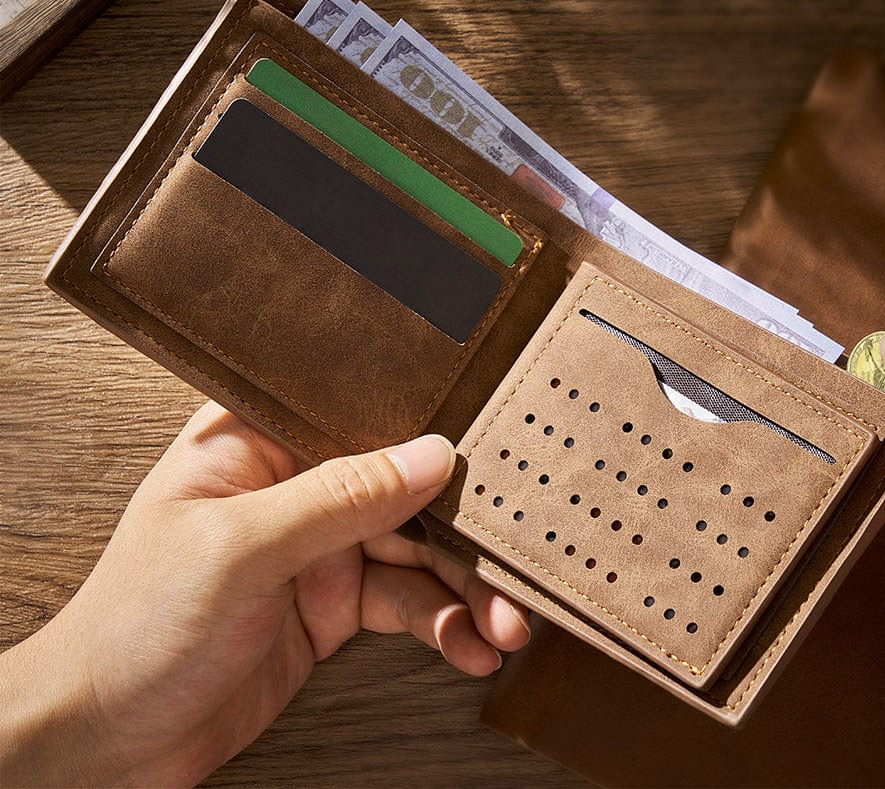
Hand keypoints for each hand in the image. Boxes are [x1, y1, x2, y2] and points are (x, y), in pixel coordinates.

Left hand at [0, 403, 530, 786]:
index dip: (431, 424)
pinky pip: (408, 605)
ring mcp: (320, 547)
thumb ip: (339, 498)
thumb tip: (429, 456)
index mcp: (260, 439)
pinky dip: (446, 625)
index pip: (361, 413)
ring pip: (418, 552)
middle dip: (463, 529)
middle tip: (512, 561)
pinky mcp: (335, 605)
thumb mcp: (240, 550)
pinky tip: (472, 646)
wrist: (104, 740)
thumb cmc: (135, 623)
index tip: (494, 448)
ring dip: (467, 587)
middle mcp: (297, 485)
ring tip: (506, 623)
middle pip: (405, 488)